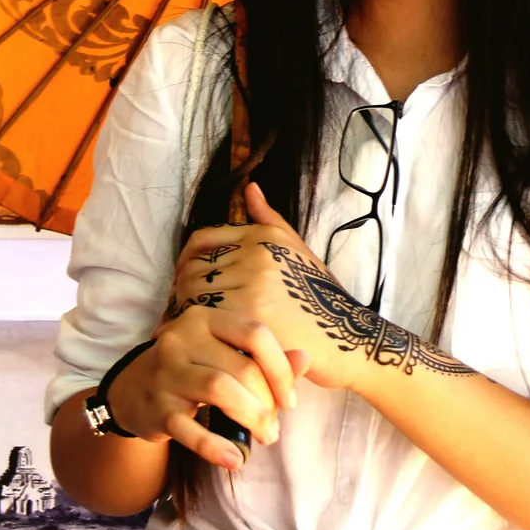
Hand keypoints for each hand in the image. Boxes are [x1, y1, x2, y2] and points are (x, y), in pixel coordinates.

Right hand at [103, 294, 303, 471]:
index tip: (289, 399)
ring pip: (220, 391)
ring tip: (264, 437)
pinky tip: (235, 459)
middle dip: (267, 402)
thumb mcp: (223, 354)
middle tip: (274, 426)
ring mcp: (166, 373)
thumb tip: (305, 358)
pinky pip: (191, 431)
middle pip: (242, 368)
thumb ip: (264, 357)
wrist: (132, 391)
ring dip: (251, 418)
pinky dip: (217, 448)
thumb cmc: (190, 369)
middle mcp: (182, 339)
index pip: (254, 334)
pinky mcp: (157, 408)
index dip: (280, 369)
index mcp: (205, 319)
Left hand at [171, 183, 460, 393]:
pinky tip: (200, 342)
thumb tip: (249, 187)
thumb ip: (269, 219)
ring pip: (193, 296)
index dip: (184, 261)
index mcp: (263, 237)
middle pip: (192, 270)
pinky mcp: (249, 319)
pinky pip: (204, 320)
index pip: (201, 241)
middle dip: (181, 291)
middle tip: (182, 312)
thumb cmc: (320, 297)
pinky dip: (196, 331)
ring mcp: (251, 286)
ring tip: (191, 328)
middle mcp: (255, 256)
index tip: (182, 281)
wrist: (347, 338)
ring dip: (185, 313)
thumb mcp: (299, 250)